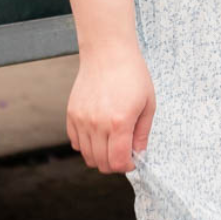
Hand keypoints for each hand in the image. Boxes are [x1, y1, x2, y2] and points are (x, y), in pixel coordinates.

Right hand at [67, 43, 154, 171]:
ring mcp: (82, 120)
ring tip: (111, 143)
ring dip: (100, 156)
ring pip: (87, 156)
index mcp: (119, 123)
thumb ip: (142, 134)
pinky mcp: (72, 114)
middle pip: (101, 163)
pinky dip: (86, 145)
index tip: (133, 160)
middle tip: (123, 153)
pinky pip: (76, 142)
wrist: (108, 53)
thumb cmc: (132, 75)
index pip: (118, 162)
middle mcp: (97, 124)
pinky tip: (98, 134)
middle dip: (115, 164)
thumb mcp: (148, 104)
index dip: (128, 166)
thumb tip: (139, 154)